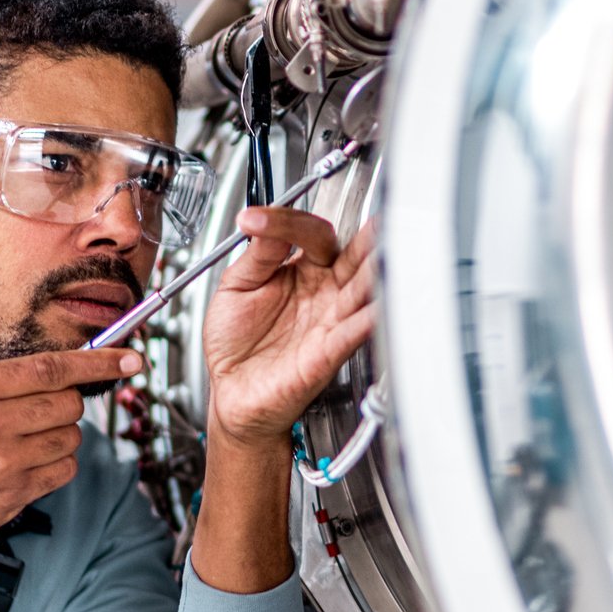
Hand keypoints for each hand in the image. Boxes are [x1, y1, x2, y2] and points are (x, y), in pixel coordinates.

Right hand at [0, 346, 141, 572]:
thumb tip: (46, 374)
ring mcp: (5, 461)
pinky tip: (28, 466)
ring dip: (59, 436)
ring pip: (71, 437)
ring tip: (24, 442)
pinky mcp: (15, 494)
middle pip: (68, 402)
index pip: (52, 367)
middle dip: (65, 404)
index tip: (127, 359)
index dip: (98, 363)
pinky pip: (63, 470)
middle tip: (41, 412)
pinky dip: (56, 466)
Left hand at [202, 208, 376, 448]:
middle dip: (368, 237)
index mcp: (303, 270)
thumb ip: (257, 256)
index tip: (253, 219)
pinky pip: (357, 330)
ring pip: (366, 288)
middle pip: (357, 255)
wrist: (231, 392)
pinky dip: (369, 317)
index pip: (312, 234)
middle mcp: (325, 291)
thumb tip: (265, 221)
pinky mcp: (331, 351)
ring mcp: (331, 319)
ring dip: (376, 271)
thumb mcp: (236, 287)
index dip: (288, 221)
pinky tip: (374, 304)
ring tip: (380, 251)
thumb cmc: (236, 343)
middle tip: (373, 219)